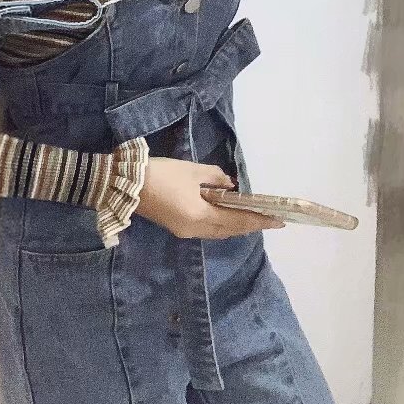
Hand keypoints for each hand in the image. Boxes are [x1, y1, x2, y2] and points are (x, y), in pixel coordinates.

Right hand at [136, 157, 285, 238]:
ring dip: (234, 226)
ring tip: (250, 217)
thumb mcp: (193, 171)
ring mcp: (184, 231)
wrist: (125, 185)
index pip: (237, 221)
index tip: (277, 220)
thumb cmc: (162, 175)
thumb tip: (229, 185)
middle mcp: (195, 230)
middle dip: (248, 225)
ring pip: (217, 232)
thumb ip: (216, 178)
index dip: (258, 220)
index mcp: (201, 217)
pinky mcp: (176, 226)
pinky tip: (225, 215)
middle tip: (267, 219)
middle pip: (228, 231)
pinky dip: (219, 224)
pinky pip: (205, 229)